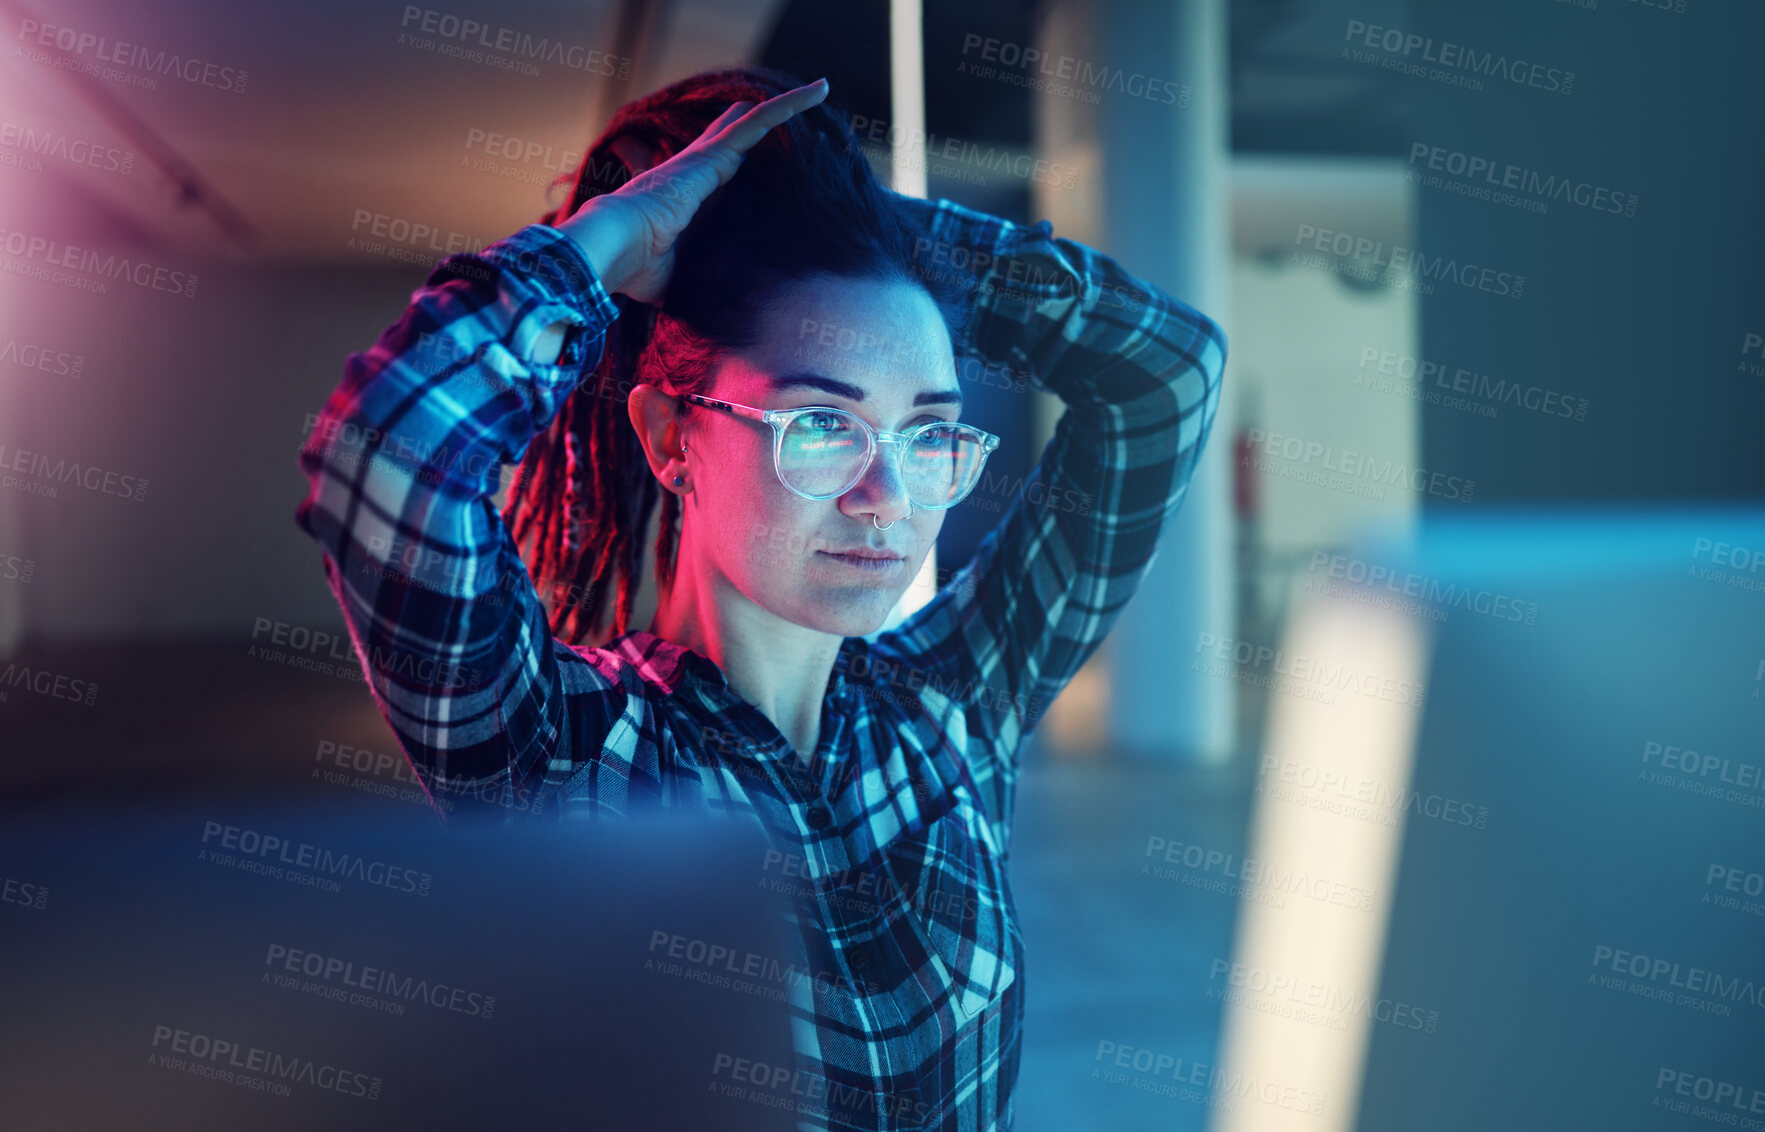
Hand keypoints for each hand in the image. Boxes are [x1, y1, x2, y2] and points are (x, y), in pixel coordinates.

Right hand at [557, 77, 830, 304]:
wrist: (613, 248)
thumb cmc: (634, 269)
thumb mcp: (674, 278)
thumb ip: (693, 284)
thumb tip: (712, 318)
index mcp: (682, 200)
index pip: (713, 176)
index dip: (730, 164)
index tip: (748, 162)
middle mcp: (692, 172)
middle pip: (729, 139)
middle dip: (750, 125)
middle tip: (782, 111)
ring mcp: (702, 160)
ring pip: (751, 125)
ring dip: (785, 109)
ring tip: (817, 91)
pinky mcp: (714, 155)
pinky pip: (757, 123)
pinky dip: (788, 107)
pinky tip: (818, 92)